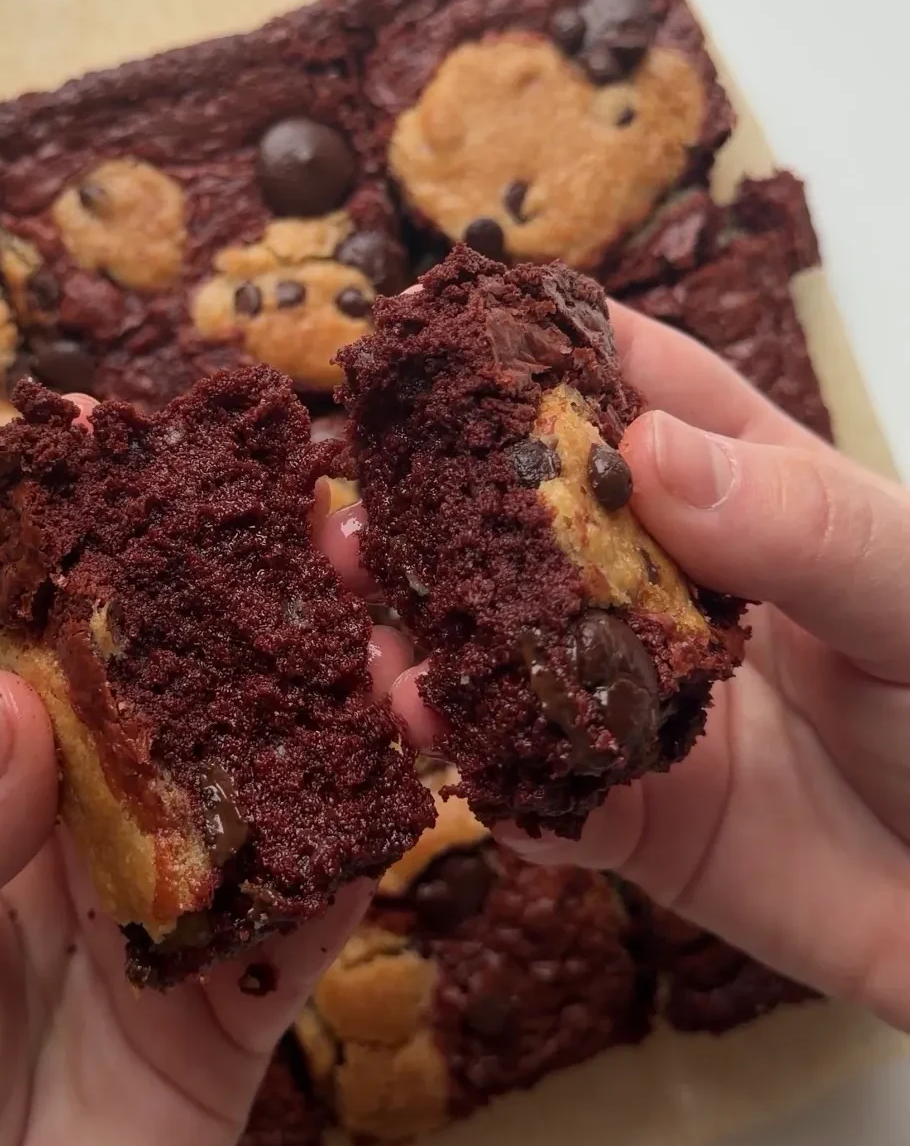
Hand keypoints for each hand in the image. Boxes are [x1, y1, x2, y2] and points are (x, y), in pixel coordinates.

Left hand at [0, 546, 367, 1145]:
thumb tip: (13, 708)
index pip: (8, 646)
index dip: (51, 548)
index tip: (102, 448)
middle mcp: (83, 831)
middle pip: (162, 695)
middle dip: (221, 602)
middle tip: (286, 510)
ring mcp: (172, 910)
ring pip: (257, 786)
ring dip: (317, 705)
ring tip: (371, 621)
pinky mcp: (238, 1001)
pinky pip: (309, 918)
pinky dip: (353, 852)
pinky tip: (399, 780)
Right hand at [322, 305, 909, 1031]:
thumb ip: (796, 525)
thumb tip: (636, 451)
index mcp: (745, 496)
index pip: (632, 394)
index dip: (535, 352)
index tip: (431, 330)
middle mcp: (670, 590)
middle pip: (531, 531)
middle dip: (432, 513)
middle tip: (350, 504)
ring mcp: (639, 704)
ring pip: (505, 662)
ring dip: (426, 643)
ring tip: (372, 635)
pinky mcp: (628, 816)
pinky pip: (533, 791)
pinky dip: (480, 771)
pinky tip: (437, 744)